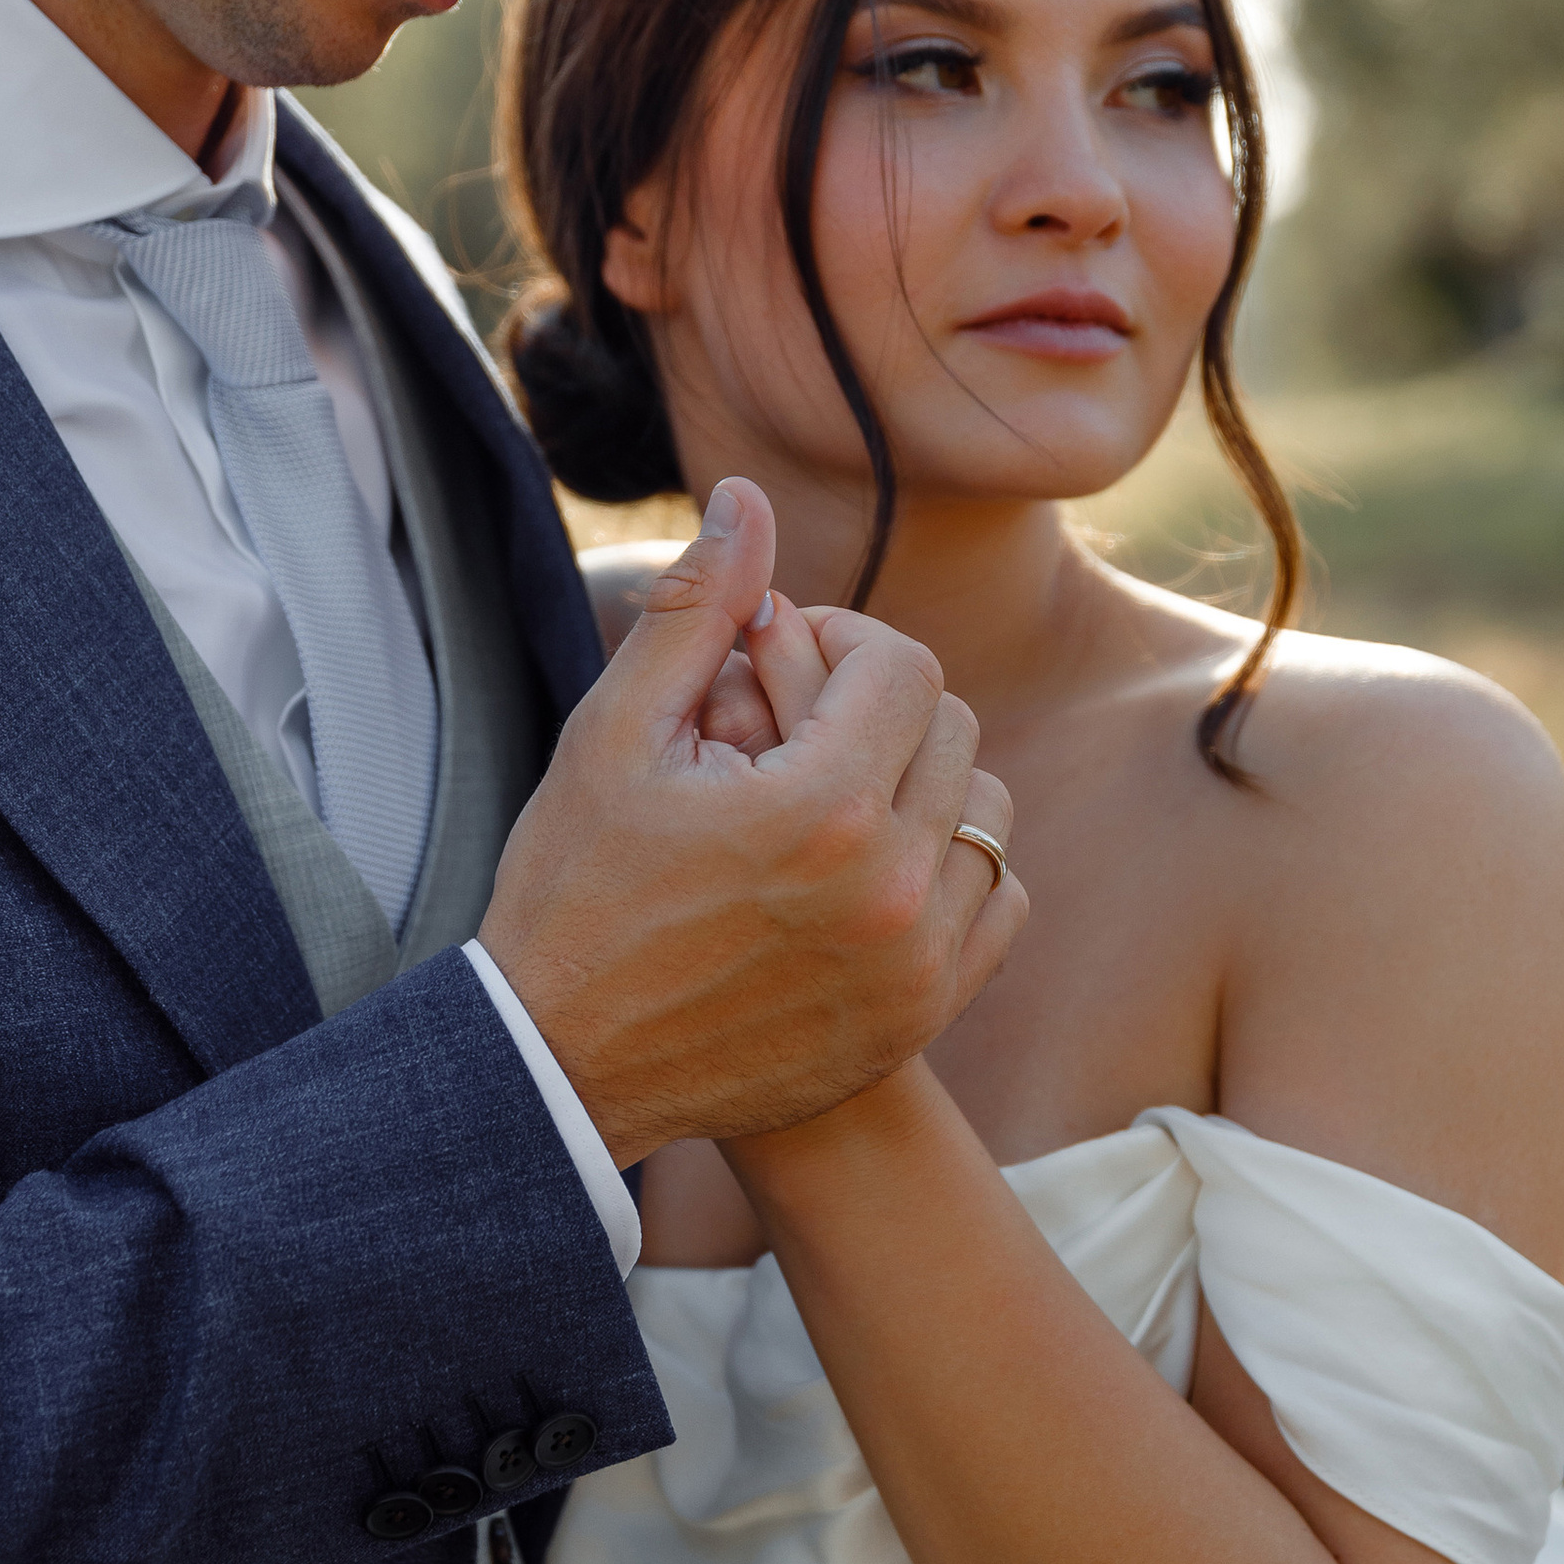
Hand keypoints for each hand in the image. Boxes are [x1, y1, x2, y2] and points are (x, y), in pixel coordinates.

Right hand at [476, 480, 1022, 1164]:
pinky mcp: (922, 1016)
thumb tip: (746, 496)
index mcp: (821, 805)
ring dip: (920, 786)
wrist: (565, 1067)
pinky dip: (950, 872)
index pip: (906, 665)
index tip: (779, 666)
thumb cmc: (576, 891)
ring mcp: (916, 962)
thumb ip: (697, 610)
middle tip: (793, 730)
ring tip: (831, 798)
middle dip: (877, 708)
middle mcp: (890, 887)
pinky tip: (869, 872)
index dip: (841, 644)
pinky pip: (998, 902)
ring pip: (986, 814)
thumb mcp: (614, 736)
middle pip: (952, 730)